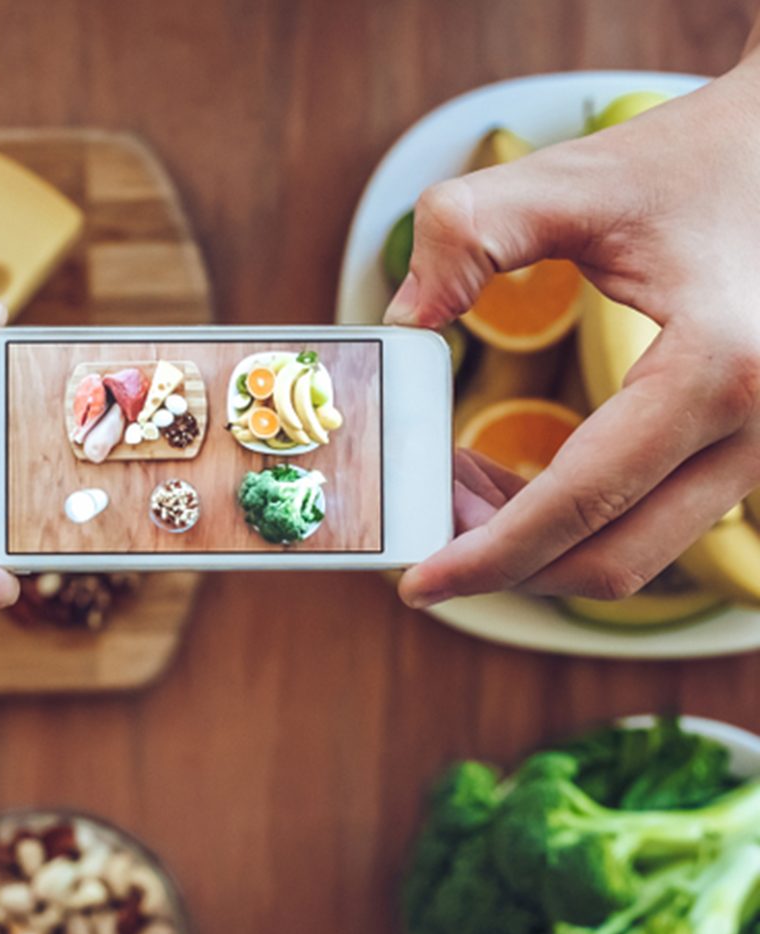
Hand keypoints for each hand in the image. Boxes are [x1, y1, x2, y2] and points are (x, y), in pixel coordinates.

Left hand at [387, 56, 759, 608]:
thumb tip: (401, 322)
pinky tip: (506, 481)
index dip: (487, 556)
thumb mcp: (575, 179)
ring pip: (632, 552)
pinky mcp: (745, 451)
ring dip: (533, 545)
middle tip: (425, 527)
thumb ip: (470, 232)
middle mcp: (759, 427)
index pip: (580, 503)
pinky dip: (570, 522)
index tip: (415, 583)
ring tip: (454, 486)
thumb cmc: (691, 160)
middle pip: (611, 559)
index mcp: (719, 366)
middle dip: (504, 563)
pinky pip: (649, 521)